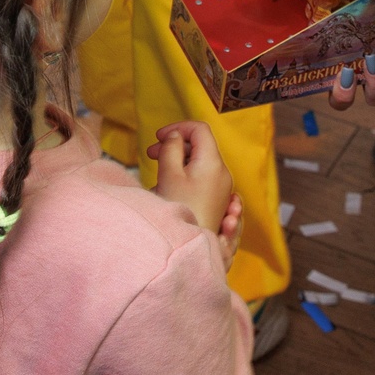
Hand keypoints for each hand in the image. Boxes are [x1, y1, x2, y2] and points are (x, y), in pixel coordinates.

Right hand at [149, 120, 236, 258]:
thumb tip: (174, 135)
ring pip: (200, 162)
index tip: (159, 137)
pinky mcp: (217, 200)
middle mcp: (222, 173)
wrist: (191, 247)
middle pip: (200, 146)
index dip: (178, 127)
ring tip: (158, 171)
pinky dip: (186, 174)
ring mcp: (222, 188)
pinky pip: (202, 177)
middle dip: (175, 145)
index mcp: (212, 162)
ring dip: (178, 160)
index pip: (200, 129)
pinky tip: (170, 185)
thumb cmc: (179, 209)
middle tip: (152, 154)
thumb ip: (170, 147)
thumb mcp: (169, 173)